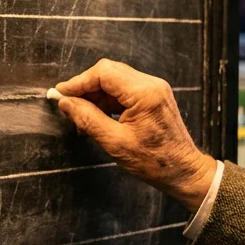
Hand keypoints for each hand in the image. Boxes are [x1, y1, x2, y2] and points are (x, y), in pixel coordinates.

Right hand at [55, 59, 216, 210]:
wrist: (183, 171)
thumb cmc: (155, 161)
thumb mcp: (115, 142)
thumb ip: (88, 119)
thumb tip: (66, 103)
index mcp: (144, 93)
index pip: (104, 73)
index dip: (79, 82)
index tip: (61, 93)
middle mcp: (151, 85)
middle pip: (108, 73)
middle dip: (86, 88)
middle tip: (68, 104)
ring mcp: (154, 90)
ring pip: (115, 81)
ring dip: (96, 95)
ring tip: (82, 116)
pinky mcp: (153, 97)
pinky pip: (124, 91)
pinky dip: (107, 101)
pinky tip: (97, 116)